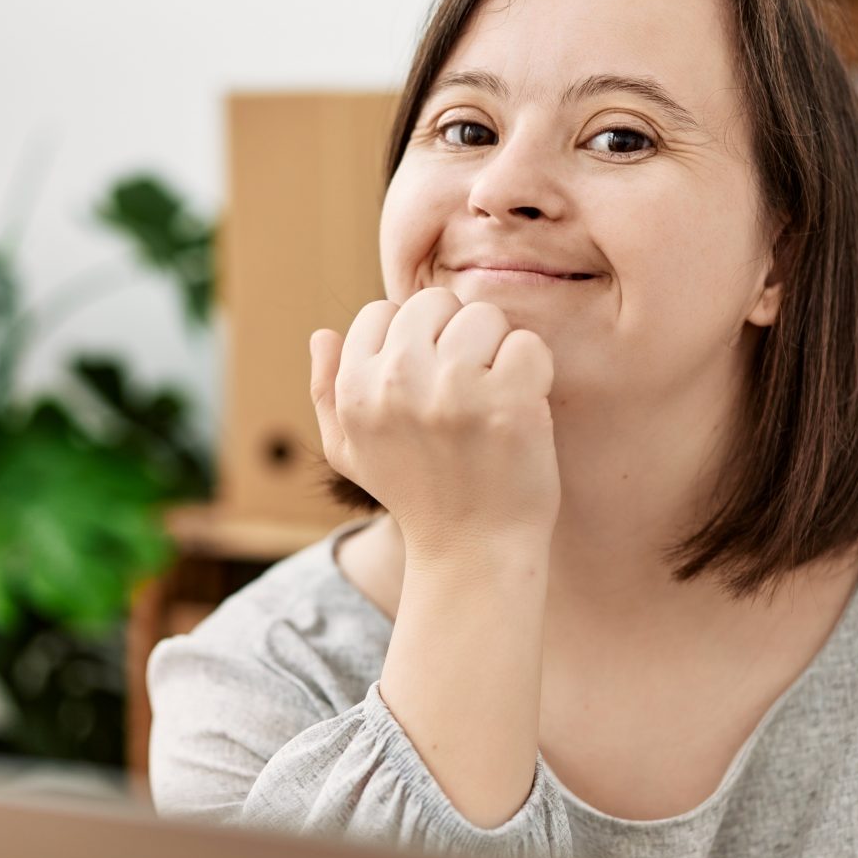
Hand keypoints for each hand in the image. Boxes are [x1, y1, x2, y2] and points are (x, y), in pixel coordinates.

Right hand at [309, 285, 558, 558]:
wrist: (473, 554)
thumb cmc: (416, 496)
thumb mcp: (351, 452)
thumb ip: (327, 392)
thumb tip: (322, 334)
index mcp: (355, 390)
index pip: (383, 311)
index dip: (414, 340)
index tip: (429, 381)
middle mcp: (397, 383)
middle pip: (435, 302)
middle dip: (457, 336)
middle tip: (468, 388)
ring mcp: (454, 391)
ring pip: (484, 316)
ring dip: (498, 352)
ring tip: (493, 400)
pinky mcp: (508, 403)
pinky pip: (528, 345)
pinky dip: (535, 372)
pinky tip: (523, 409)